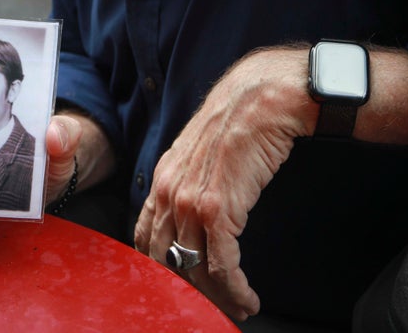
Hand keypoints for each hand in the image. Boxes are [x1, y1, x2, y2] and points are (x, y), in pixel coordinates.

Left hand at [133, 47, 317, 320]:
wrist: (261, 97)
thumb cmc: (239, 120)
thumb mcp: (202, 151)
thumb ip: (191, 181)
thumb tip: (195, 215)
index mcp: (162, 178)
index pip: (146, 239)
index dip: (160, 270)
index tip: (178, 289)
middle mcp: (168, 192)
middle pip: (167, 261)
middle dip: (188, 292)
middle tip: (209, 308)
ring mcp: (190, 202)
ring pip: (194, 270)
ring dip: (216, 299)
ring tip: (236, 309)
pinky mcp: (218, 210)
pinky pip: (221, 267)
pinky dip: (235, 291)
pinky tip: (246, 299)